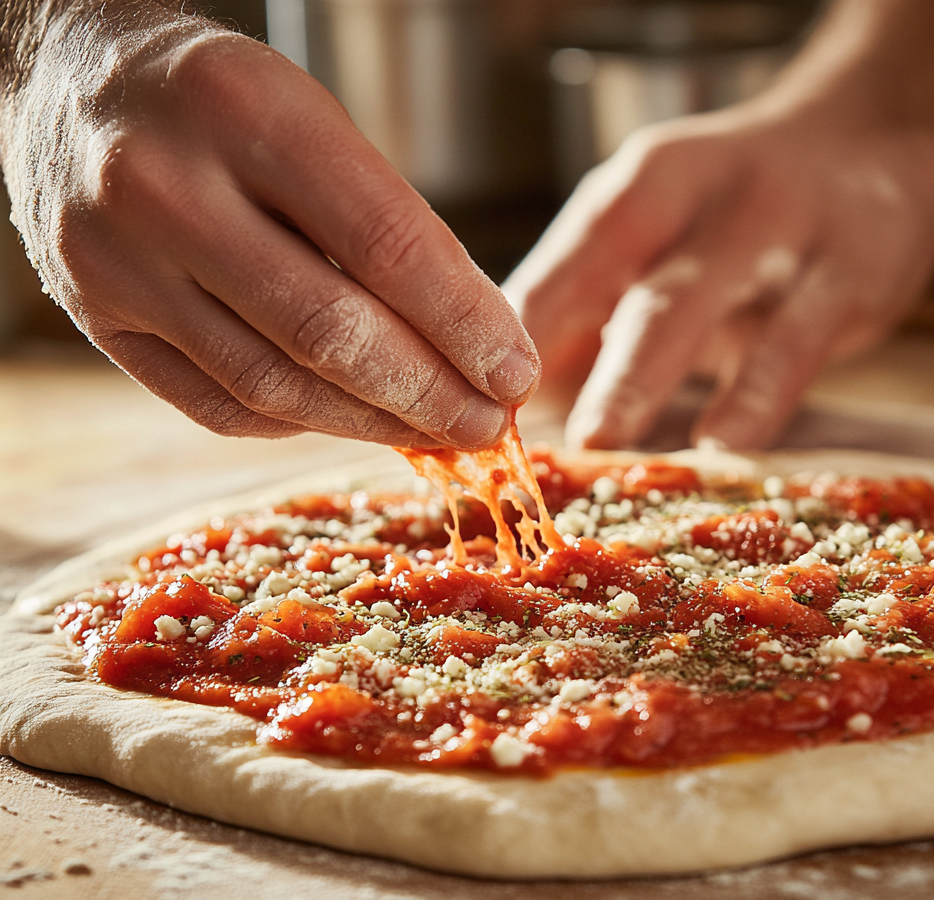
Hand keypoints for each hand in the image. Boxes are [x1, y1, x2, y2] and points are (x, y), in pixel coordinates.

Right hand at [3, 22, 537, 446]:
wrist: (73, 87)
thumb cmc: (221, 103)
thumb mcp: (313, 121)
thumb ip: (387, 229)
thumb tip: (476, 344)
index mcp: (244, 110)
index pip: (385, 245)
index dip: (464, 325)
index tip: (513, 374)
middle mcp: (164, 187)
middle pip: (328, 332)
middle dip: (427, 394)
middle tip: (485, 425)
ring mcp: (118, 263)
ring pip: (273, 385)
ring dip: (370, 422)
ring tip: (431, 431)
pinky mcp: (98, 320)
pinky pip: (218, 405)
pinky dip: (297, 424)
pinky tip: (345, 417)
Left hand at [504, 0, 933, 450]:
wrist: (880, 135)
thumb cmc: (733, 209)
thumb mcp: (656, 228)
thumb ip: (585, 301)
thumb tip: (497, 387)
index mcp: (646, 186)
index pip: (568, 258)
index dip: (517, 326)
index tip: (470, 391)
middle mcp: (710, 198)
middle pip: (630, 279)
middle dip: (567, 353)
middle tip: (519, 419)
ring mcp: (785, 232)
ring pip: (704, 307)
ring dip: (645, 376)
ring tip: (604, 436)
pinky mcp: (854, 275)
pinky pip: (794, 346)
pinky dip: (754, 398)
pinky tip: (722, 442)